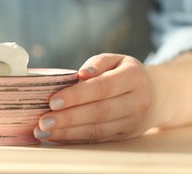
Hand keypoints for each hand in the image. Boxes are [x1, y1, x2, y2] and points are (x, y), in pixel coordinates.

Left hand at [34, 53, 154, 143]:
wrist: (157, 95)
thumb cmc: (126, 74)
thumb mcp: (116, 60)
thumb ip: (98, 62)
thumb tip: (80, 74)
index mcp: (134, 77)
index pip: (103, 87)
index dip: (77, 95)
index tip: (53, 101)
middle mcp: (137, 102)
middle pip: (99, 112)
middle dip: (68, 118)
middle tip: (43, 121)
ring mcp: (132, 122)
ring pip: (97, 130)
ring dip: (68, 132)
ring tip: (44, 131)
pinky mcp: (125, 136)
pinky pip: (98, 139)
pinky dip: (75, 139)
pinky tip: (57, 137)